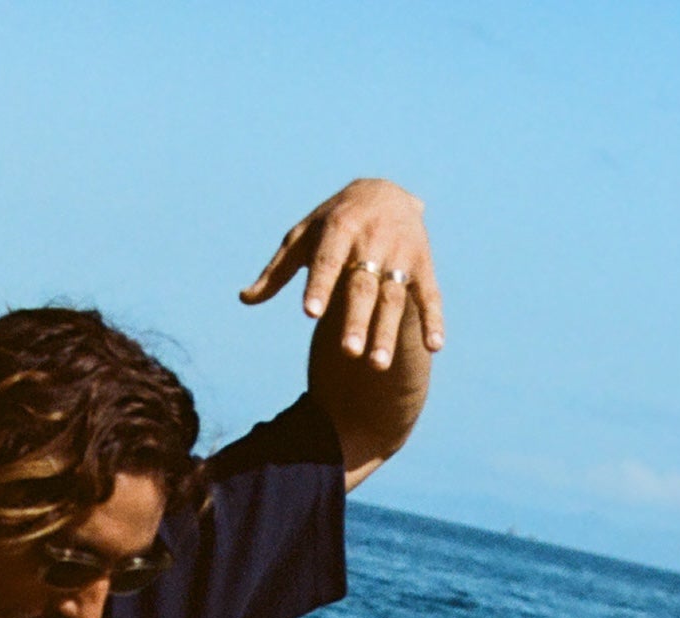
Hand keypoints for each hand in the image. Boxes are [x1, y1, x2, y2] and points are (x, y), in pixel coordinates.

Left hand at [241, 178, 442, 370]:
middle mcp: (373, 241)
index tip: (309, 314)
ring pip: (393, 298)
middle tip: (347, 352)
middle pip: (362, 287)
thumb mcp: (302, 237)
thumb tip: (245, 299)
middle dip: (356, 319)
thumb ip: (277, 271)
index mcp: (339, 229)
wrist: (384, 190)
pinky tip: (434, 346)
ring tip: (377, 366)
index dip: (320, 286)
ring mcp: (400, 255)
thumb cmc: (332, 222)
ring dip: (386, 331)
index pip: (328, 261)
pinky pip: (430, 296)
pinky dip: (434, 320)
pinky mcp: (423, 265)